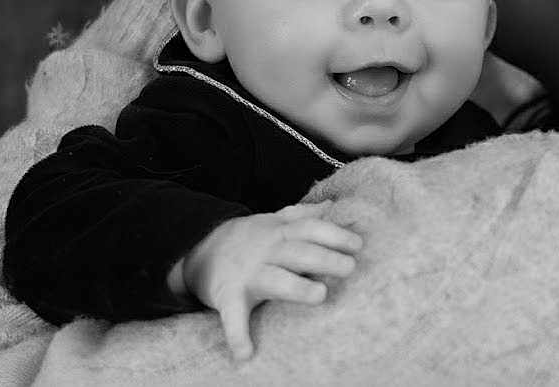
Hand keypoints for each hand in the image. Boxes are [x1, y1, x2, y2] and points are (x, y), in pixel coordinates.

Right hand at [180, 201, 362, 360]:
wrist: (201, 248)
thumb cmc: (252, 240)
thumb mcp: (275, 222)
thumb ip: (304, 215)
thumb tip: (332, 205)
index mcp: (280, 233)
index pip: (311, 229)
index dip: (334, 235)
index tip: (357, 244)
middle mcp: (267, 251)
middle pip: (299, 252)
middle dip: (324, 258)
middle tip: (350, 267)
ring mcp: (248, 274)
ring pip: (274, 280)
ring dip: (296, 288)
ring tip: (320, 295)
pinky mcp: (229, 296)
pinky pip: (233, 316)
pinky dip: (237, 334)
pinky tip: (245, 353)